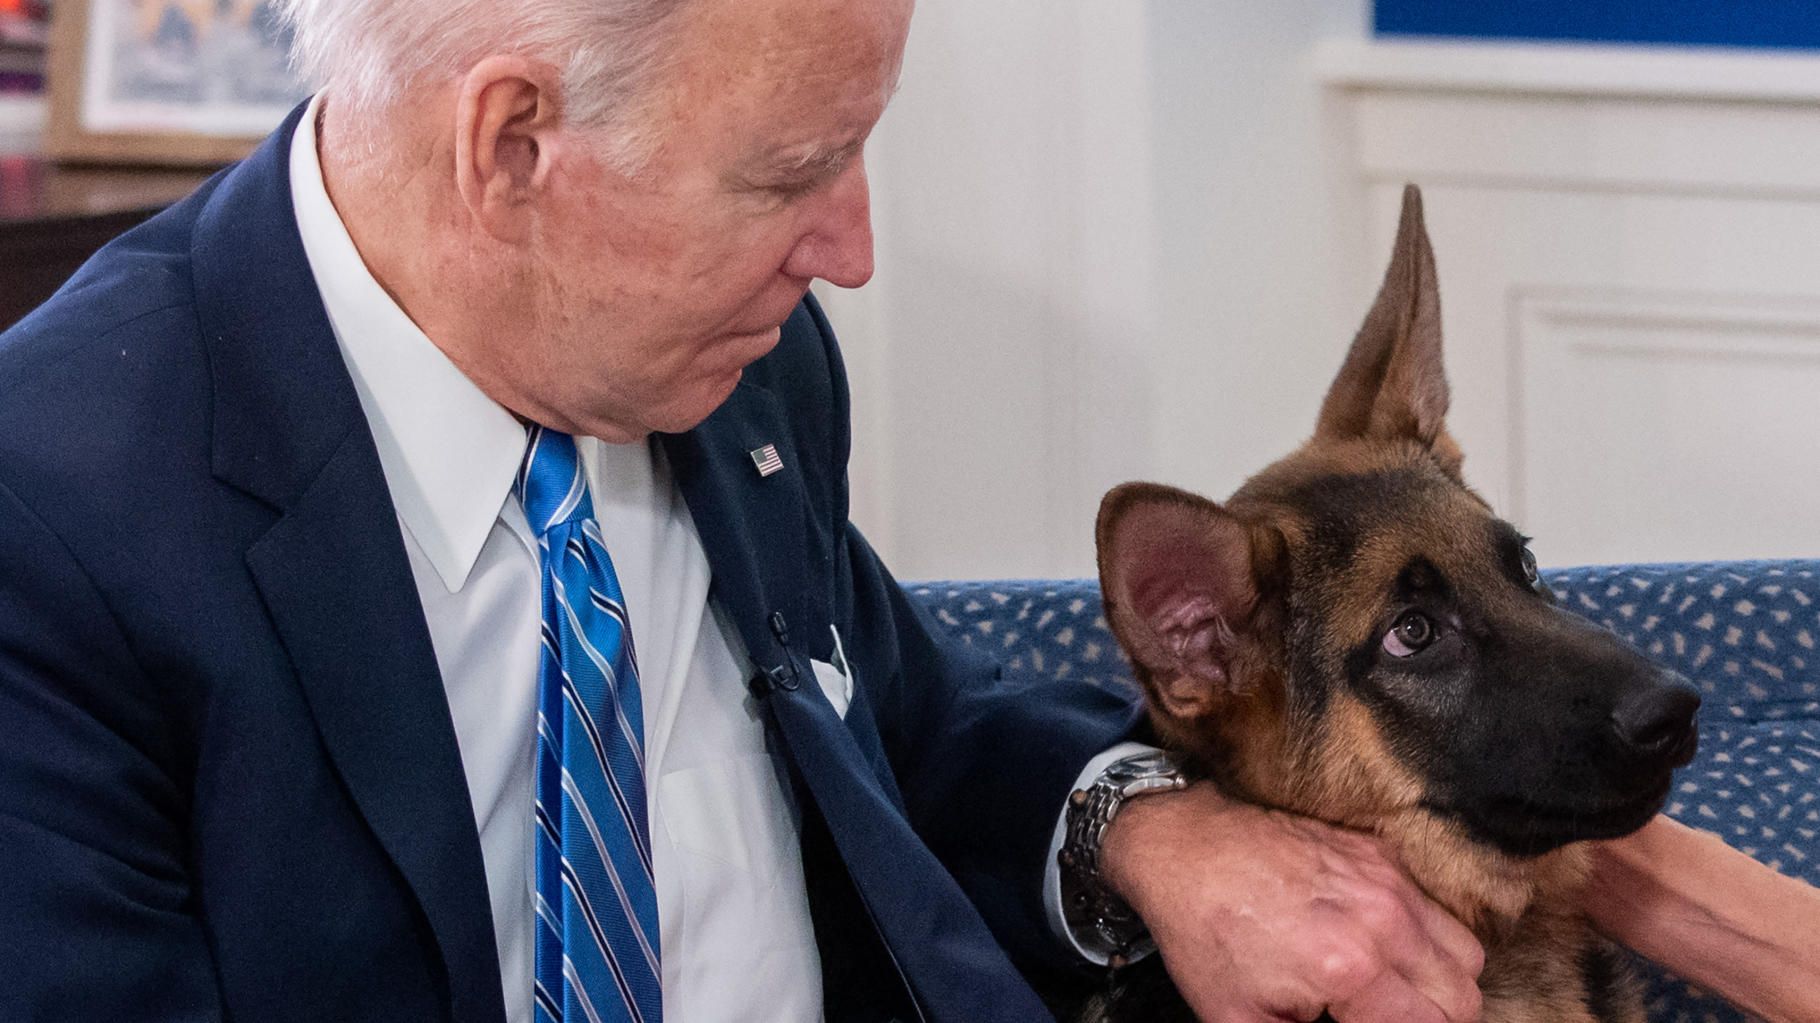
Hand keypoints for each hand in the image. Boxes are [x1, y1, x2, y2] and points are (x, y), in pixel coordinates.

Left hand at [1100, 782, 1483, 1022]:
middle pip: (1461, 995)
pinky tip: (1385, 947)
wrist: (1183, 844)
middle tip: (1384, 1019)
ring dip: (1439, 979)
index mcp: (1350, 968)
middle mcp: (1383, 919)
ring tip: (1391, 990)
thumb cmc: (1205, 932)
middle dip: (1430, 1018)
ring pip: (1464, 951)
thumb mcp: (1239, 1018)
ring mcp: (1388, 879)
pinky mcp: (1381, 853)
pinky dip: (1425, 935)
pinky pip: (1437, 906)